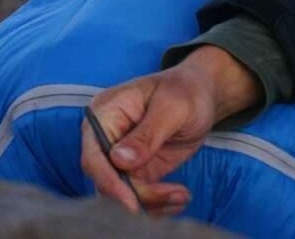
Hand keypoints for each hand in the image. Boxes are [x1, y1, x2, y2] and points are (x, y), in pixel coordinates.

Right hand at [80, 47, 261, 215]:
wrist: (201, 95)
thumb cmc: (185, 90)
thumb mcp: (172, 107)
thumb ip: (147, 133)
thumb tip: (119, 160)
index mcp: (106, 113)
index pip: (93, 155)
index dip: (108, 181)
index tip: (131, 203)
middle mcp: (106, 138)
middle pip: (106, 180)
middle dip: (138, 196)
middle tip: (172, 196)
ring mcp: (119, 157)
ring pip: (122, 195)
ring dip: (152, 202)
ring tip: (182, 195)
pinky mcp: (135, 171)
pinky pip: (138, 197)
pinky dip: (157, 204)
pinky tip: (179, 198)